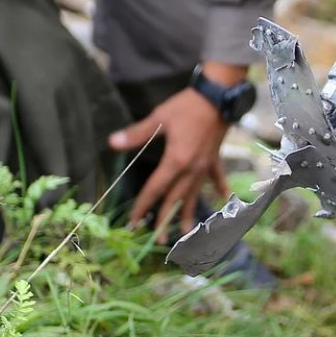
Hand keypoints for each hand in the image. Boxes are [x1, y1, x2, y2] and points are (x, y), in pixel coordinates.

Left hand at [108, 80, 233, 240]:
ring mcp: (205, 166)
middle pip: (175, 199)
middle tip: (157, 240)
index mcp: (176, 161)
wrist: (218, 96)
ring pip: (195, 195)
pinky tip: (223, 200)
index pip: (155, 189)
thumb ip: (136, 133)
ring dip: (189, 214)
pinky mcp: (214, 158)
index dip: (143, 206)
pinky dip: (219, 189)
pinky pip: (216, 178)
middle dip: (165, 220)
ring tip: (186, 234)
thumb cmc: (187, 106)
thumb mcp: (159, 117)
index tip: (134, 222)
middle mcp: (191, 169)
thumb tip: (112, 142)